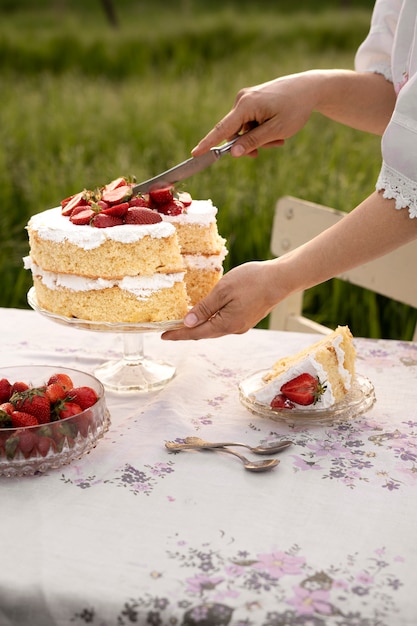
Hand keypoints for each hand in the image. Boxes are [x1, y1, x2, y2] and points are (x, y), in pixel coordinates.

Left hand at [162, 261, 282, 340]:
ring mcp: (242, 325)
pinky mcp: (247, 318)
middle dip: (186, 331)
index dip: (178, 335)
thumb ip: (205, 307)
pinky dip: (212, 319)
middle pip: (205, 333)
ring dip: (199, 325)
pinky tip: (207, 312)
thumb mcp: (223, 290)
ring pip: (215, 328)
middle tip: (169, 328)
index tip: (162, 336)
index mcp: (226, 325)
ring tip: (184, 321)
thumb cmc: (252, 281)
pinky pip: (224, 322)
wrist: (281, 279)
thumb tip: (188, 322)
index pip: (196, 333)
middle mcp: (233, 329)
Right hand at [191, 73, 316, 157]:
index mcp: (245, 105)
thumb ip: (253, 142)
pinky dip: (261, 130)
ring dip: (260, 138)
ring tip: (280, 136)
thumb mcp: (276, 130)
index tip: (195, 153)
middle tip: (275, 144)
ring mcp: (246, 99)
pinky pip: (250, 123)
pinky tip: (277, 127)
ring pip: (244, 131)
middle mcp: (241, 100)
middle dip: (252, 144)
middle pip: (235, 134)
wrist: (309, 87)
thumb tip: (232, 153)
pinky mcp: (251, 101)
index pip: (222, 130)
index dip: (208, 144)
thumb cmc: (295, 108)